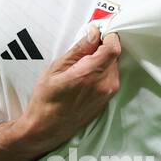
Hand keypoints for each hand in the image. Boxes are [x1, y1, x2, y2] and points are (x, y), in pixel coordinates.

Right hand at [20, 24, 120, 154]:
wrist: (47, 128)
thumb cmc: (46, 99)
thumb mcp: (56, 69)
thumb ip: (79, 50)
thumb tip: (94, 33)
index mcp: (91, 74)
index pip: (113, 47)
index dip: (108, 35)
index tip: (98, 31)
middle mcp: (104, 85)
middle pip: (114, 56)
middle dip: (102, 47)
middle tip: (85, 47)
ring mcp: (108, 94)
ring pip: (113, 67)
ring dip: (101, 60)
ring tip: (81, 65)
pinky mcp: (107, 101)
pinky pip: (110, 78)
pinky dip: (101, 72)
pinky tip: (85, 77)